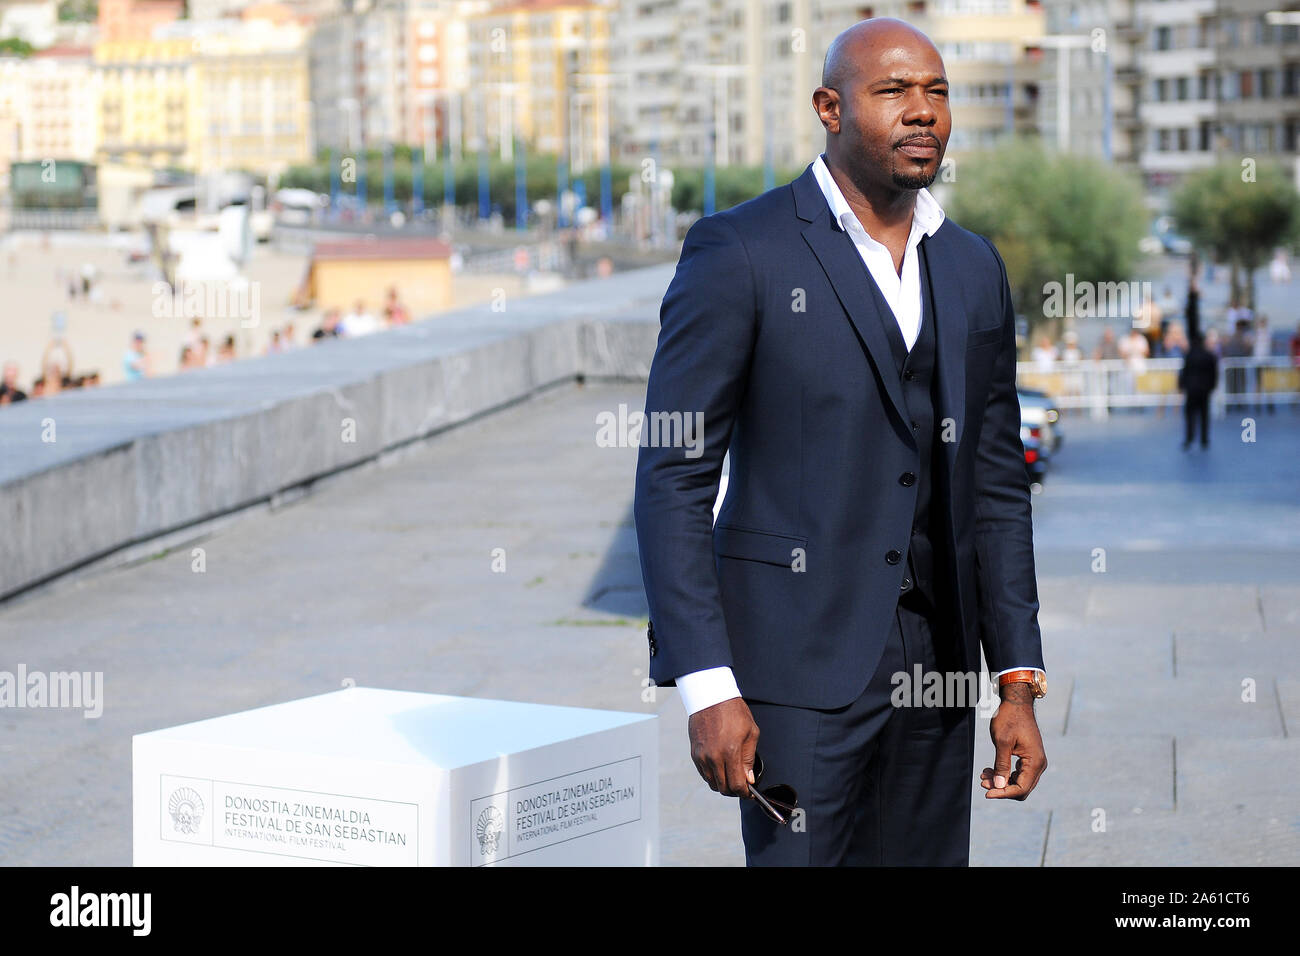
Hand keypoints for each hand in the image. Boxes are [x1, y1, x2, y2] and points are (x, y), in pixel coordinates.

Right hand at [687, 697, 758, 797]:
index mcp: (730, 751)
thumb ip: (749, 758)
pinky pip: (703, 774)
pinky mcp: (694, 753)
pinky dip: (712, 776)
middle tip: (742, 786)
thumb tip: (749, 778)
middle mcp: (714, 757)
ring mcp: (702, 756)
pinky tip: (721, 768)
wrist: (711, 696)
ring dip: (723, 784)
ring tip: (731, 776)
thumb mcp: (750, 732)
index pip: (737, 785)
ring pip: (712, 783)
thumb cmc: (733, 711)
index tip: (749, 793)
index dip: (745, 793)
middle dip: (734, 791)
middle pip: (723, 788)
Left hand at [981, 684, 1046, 799]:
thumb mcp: (1002, 742)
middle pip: (1021, 788)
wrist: (1016, 703)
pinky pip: (1017, 773)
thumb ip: (1001, 765)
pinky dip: (1004, 774)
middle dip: (1001, 788)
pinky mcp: (1028, 758)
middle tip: (982, 782)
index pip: (1022, 788)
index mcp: (1035, 761)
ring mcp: (1034, 762)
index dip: (1004, 793)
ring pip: (1019, 782)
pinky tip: (989, 770)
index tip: (987, 793)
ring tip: (983, 775)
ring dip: (1001, 782)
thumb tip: (999, 786)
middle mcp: (1038, 764)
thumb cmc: (1009, 718)